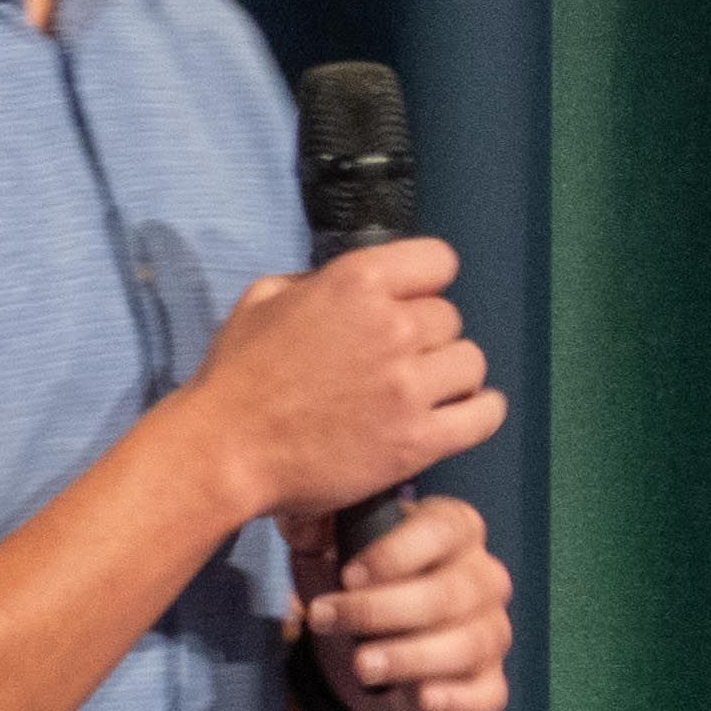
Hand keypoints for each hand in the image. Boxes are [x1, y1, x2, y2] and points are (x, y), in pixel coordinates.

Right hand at [197, 239, 498, 534]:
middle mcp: (393, 327)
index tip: (408, 302)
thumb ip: (321, 282)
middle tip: (394, 361)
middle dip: (426, 336)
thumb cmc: (238, 374)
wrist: (225, 450)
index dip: (424, 282)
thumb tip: (362, 287)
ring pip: (471, 364)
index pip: (438, 260)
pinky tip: (457, 414)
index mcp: (357, 282)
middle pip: (451, 318)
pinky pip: (485, 415)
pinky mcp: (420, 439)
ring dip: (449, 376)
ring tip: (418, 391)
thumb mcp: (265, 299)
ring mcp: (410, 386)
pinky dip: (478, 412)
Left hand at [294, 493, 514, 710]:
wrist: (366, 641)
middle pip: (450, 593)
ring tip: (360, 666)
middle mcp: (486, 579)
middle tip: (326, 621)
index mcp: (457, 531)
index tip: (348, 576)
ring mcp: (494, 633)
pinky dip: (456, 699)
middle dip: (383, 610)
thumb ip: (322, 524)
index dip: (397, 553)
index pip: (443, 530)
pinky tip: (422, 699)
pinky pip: (486, 693)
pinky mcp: (490, 682)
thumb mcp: (334, 543)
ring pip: (469, 645)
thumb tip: (301, 518)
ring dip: (411, 657)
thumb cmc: (358, 581)